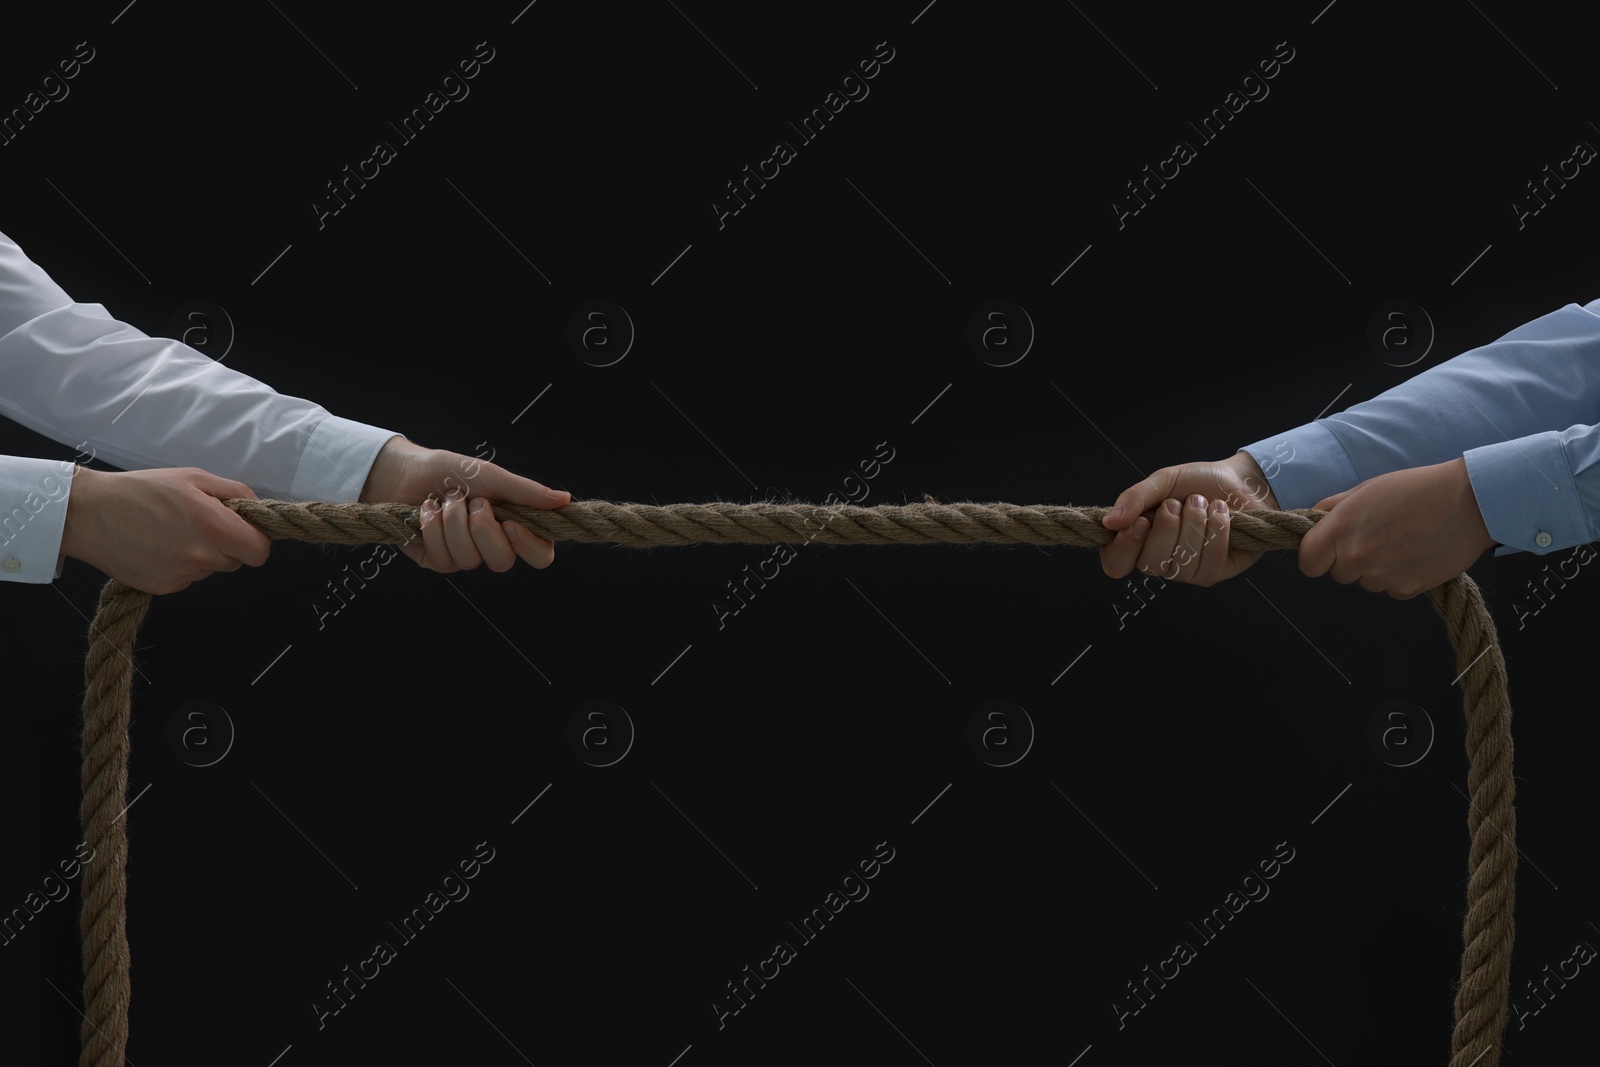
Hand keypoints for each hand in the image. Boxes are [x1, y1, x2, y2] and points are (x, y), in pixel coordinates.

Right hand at [61, 466, 271, 593]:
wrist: (87, 513)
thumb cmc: (142, 490)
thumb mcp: (194, 477)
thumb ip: (235, 492)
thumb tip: (257, 509)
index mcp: (213, 526)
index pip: (260, 551)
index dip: (255, 539)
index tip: (242, 529)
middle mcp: (200, 556)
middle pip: (237, 561)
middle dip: (227, 544)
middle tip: (199, 523)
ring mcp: (181, 576)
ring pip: (211, 570)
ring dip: (202, 555)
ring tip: (171, 532)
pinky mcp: (163, 588)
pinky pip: (188, 578)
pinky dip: (180, 565)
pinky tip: (157, 547)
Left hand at [358, 436, 570, 572]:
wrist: (405, 472)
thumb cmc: (452, 471)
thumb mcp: (492, 476)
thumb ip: (527, 492)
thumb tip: (565, 499)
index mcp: (514, 525)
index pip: (539, 555)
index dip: (529, 546)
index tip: (511, 522)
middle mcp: (492, 545)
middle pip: (503, 562)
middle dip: (482, 529)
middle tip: (473, 502)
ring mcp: (465, 556)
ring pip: (470, 560)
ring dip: (454, 522)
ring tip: (446, 501)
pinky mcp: (438, 560)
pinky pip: (443, 559)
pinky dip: (433, 529)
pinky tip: (427, 511)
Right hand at [1099, 451, 1280, 584]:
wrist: (1241, 481)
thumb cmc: (1198, 482)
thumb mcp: (1163, 481)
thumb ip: (1134, 498)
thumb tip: (1108, 522)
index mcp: (1138, 540)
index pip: (1115, 563)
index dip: (1125, 547)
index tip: (1142, 521)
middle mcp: (1159, 560)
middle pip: (1150, 564)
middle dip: (1167, 526)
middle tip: (1178, 503)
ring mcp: (1186, 571)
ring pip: (1181, 563)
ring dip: (1195, 523)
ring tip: (1203, 502)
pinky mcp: (1213, 573)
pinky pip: (1208, 563)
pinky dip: (1217, 531)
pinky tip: (1222, 513)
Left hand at [1298, 458, 1495, 598]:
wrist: (1468, 502)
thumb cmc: (1416, 489)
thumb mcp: (1366, 489)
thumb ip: (1334, 508)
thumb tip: (1314, 521)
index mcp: (1340, 529)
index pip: (1308, 562)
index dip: (1318, 556)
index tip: (1330, 550)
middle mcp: (1355, 556)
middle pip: (1339, 574)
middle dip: (1352, 560)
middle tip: (1379, 537)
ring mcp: (1381, 576)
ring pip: (1366, 582)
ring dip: (1378, 569)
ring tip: (1404, 542)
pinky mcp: (1407, 588)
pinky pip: (1393, 589)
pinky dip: (1402, 578)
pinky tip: (1417, 555)